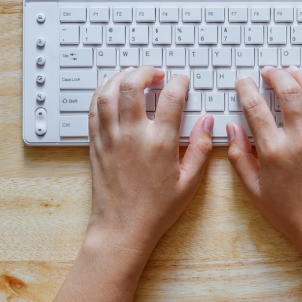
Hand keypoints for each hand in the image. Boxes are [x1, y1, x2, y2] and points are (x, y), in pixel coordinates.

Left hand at [87, 66, 213, 255]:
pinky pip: (93, 110)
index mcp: (160, 144)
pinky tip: (111, 91)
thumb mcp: (190, 182)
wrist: (122, 230)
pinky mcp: (97, 145)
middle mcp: (132, 136)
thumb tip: (207, 123)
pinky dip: (102, 94)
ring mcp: (111, 139)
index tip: (182, 82)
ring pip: (108, 94)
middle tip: (156, 74)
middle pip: (132, 86)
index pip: (170, 98)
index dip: (179, 83)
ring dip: (121, 77)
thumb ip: (201, 148)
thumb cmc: (156, 210)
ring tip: (133, 76)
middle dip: (145, 72)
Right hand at [227, 66, 301, 252]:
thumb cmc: (290, 213)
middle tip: (269, 71)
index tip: (243, 80)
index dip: (247, 88)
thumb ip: (239, 157)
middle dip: (276, 75)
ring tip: (292, 71)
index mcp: (274, 152)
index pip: (256, 108)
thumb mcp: (254, 190)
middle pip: (289, 93)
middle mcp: (299, 141)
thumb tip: (231, 129)